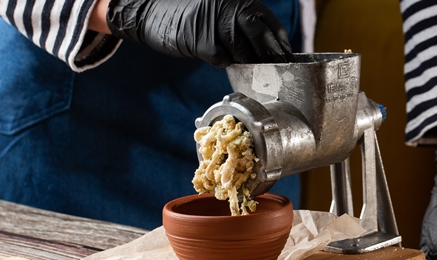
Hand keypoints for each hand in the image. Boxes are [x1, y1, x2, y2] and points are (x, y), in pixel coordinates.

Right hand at [106, 0, 292, 66]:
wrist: (150, 9)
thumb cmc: (186, 13)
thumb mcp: (217, 11)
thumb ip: (239, 24)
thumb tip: (263, 47)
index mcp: (238, 0)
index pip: (269, 24)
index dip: (280, 44)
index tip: (287, 59)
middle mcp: (230, 7)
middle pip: (261, 37)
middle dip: (272, 58)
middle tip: (277, 73)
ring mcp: (216, 24)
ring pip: (243, 52)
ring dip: (250, 65)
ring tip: (255, 76)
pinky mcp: (202, 41)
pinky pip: (222, 60)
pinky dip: (226, 64)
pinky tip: (222, 62)